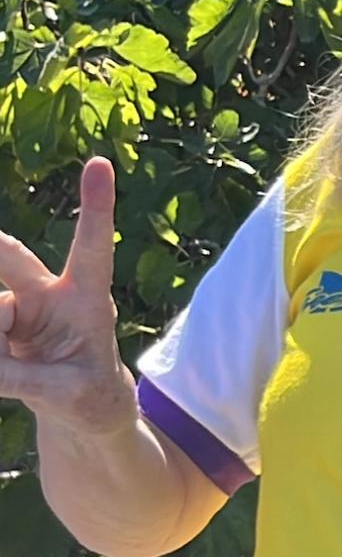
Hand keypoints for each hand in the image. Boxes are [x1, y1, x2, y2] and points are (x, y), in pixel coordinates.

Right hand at [0, 158, 136, 437]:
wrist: (83, 412)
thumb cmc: (91, 397)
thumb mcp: (68, 395)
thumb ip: (22, 379)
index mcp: (88, 300)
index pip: (92, 247)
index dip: (95, 207)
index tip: (99, 163)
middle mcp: (50, 295)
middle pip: (9, 258)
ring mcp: (18, 309)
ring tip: (19, 375)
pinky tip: (9, 368)